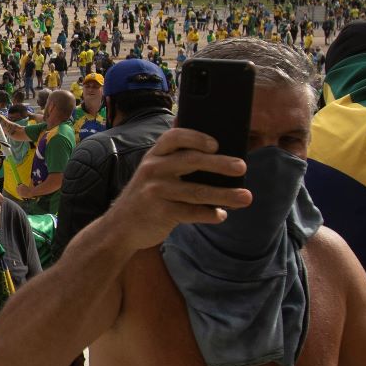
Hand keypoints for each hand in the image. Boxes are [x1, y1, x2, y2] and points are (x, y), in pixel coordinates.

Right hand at [101, 129, 249, 249]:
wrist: (119, 228)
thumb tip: (212, 148)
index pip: (175, 137)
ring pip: (197, 191)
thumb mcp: (152, 172)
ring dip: (225, 194)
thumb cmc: (145, 196)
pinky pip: (191, 212)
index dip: (196, 137)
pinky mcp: (160, 212)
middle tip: (242, 167)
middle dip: (220, 164)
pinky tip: (221, 215)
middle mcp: (153, 169)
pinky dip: (210, 214)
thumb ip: (173, 159)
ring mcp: (155, 191)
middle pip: (191, 161)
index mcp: (154, 155)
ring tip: (245, 197)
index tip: (216, 144)